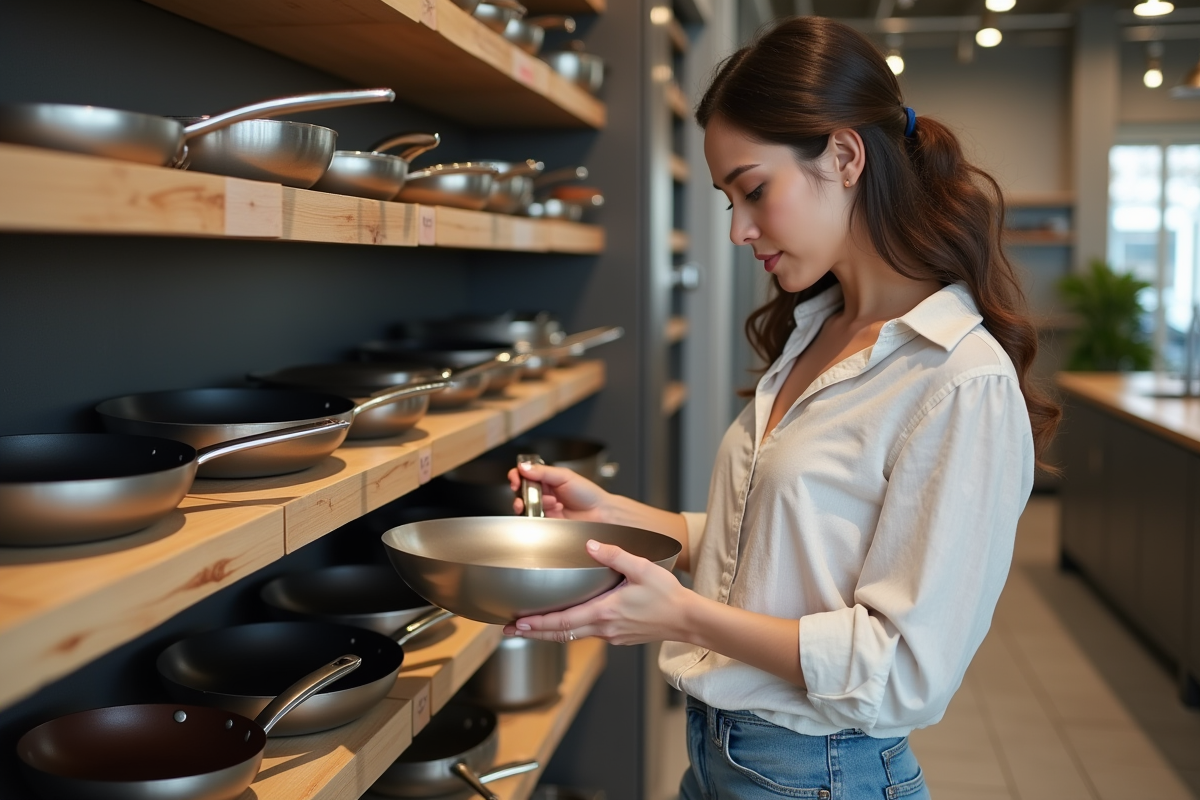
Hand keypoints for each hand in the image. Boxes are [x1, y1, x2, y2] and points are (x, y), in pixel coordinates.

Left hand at [502, 539, 693, 645]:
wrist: (687, 619)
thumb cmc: (668, 595)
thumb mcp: (641, 568)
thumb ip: (613, 554)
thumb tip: (589, 544)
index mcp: (605, 611)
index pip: (562, 621)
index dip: (537, 624)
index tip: (517, 623)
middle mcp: (604, 628)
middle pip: (560, 634)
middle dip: (533, 633)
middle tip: (509, 630)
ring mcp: (611, 636)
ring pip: (572, 637)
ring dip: (549, 633)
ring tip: (529, 628)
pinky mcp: (618, 637)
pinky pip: (587, 635)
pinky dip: (569, 632)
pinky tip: (565, 624)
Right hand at [507, 461, 607, 520]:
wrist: (600, 513)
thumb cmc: (588, 493)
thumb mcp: (564, 476)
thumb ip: (542, 471)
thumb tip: (523, 467)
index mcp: (547, 479)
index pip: (525, 474)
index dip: (517, 475)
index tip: (516, 478)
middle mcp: (544, 493)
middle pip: (522, 491)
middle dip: (520, 491)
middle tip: (522, 491)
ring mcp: (544, 508)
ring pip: (525, 506)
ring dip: (530, 503)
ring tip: (547, 501)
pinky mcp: (546, 522)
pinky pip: (533, 519)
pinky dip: (538, 514)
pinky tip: (553, 509)